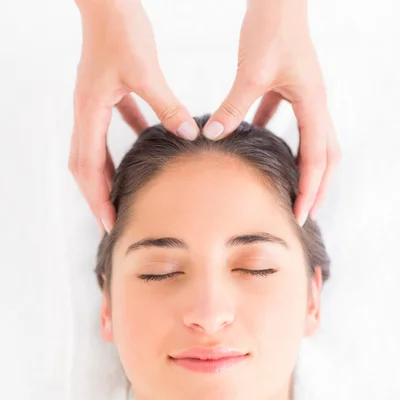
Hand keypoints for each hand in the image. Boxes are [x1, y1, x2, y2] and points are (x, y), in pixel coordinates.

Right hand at [68, 0, 199, 232]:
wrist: (106, 0)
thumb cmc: (120, 29)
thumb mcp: (146, 71)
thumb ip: (167, 106)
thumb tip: (189, 134)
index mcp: (89, 113)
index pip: (89, 168)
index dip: (98, 198)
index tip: (110, 221)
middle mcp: (85, 114)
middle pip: (84, 167)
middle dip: (96, 196)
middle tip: (112, 222)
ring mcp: (91, 105)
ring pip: (93, 151)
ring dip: (105, 176)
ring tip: (120, 197)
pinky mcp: (103, 95)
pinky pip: (108, 128)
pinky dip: (120, 145)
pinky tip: (140, 149)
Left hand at [202, 0, 340, 225]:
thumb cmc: (272, 29)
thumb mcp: (251, 73)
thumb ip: (233, 107)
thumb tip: (212, 136)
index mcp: (313, 105)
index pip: (316, 159)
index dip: (309, 189)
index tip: (299, 214)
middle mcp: (316, 104)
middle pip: (326, 156)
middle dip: (317, 187)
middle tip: (304, 213)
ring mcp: (305, 96)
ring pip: (312, 140)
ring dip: (305, 167)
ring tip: (293, 189)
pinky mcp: (289, 87)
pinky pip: (288, 119)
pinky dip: (278, 137)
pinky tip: (259, 144)